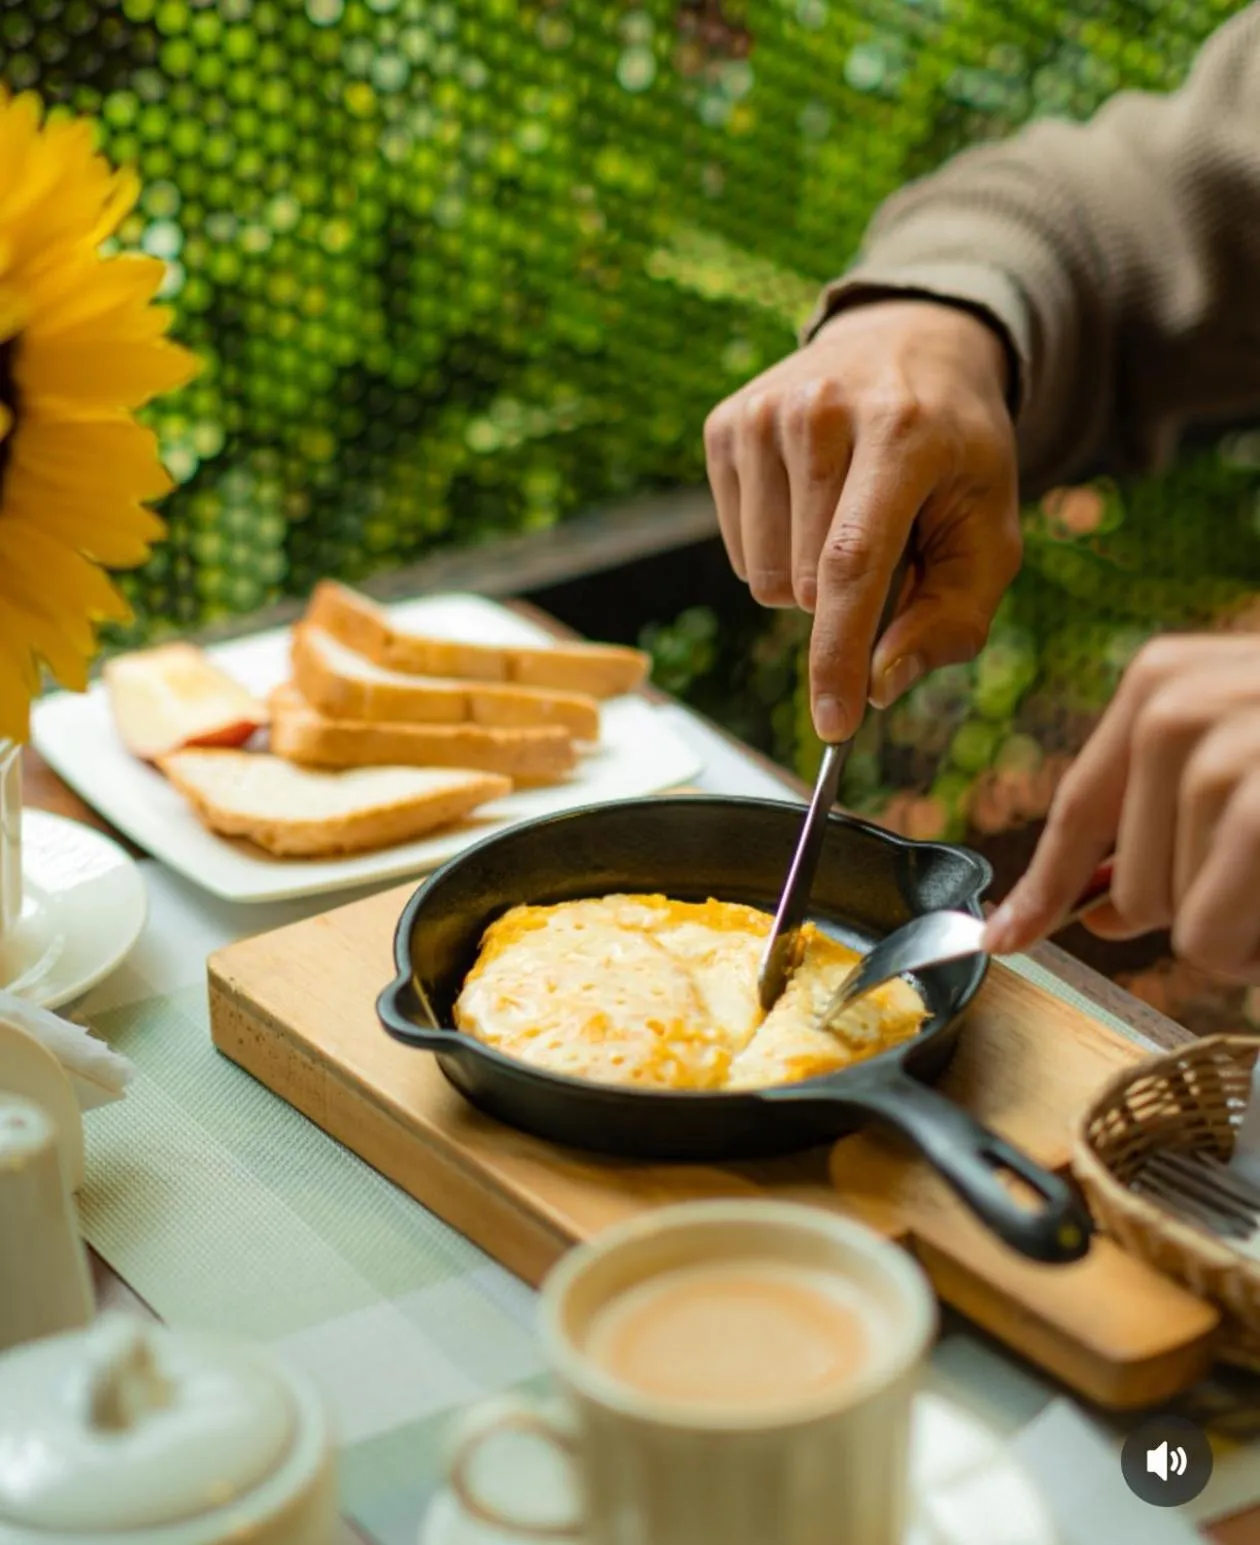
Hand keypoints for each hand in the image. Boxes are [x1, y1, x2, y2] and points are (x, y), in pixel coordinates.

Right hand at [702, 299, 1020, 741]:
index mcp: (903, 433)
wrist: (912, 343)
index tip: (833, 726)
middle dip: (846, 602)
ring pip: (761, 577)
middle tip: (889, 544)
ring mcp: (764, 414)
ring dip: (805, 580)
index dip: (837, 655)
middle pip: (802, 584)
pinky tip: (810, 502)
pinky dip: (775, 552)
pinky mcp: (725, 426)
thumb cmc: (956, 456)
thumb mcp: (990, 534)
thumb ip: (949, 623)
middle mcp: (822, 411)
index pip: (852, 564)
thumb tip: (878, 687)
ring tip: (848, 518)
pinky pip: (737, 552)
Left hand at [984, 635, 1259, 980]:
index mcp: (1161, 683)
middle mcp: (1179, 708)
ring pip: (1178, 921)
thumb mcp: (1241, 748)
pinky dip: (1252, 945)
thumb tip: (1101, 912)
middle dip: (1197, 907)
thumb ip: (1162, 820)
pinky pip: (1219, 937)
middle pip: (1129, 885)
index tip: (1006, 938)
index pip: (1079, 809)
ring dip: (1242, 929)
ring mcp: (1229, 754)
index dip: (1042, 887)